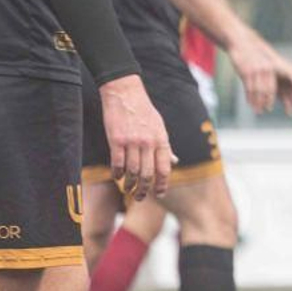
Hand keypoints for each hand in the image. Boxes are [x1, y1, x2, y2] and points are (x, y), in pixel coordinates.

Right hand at [98, 74, 173, 199]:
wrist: (125, 93)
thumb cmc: (143, 111)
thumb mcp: (159, 127)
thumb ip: (166, 146)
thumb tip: (175, 162)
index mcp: (161, 139)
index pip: (164, 168)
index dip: (162, 184)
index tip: (160, 195)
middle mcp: (148, 142)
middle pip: (147, 174)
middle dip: (144, 189)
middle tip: (140, 197)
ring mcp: (132, 142)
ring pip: (132, 172)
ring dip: (129, 185)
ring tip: (128, 190)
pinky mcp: (116, 140)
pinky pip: (117, 163)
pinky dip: (117, 174)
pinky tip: (116, 177)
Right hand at [227, 29, 279, 113]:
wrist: (240, 42)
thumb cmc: (251, 55)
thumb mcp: (260, 66)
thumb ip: (263, 78)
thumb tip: (263, 94)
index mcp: (270, 68)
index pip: (272, 87)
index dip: (270, 99)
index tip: (268, 108)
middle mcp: (264, 69)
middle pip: (265, 91)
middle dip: (263, 103)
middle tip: (261, 111)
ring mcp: (255, 70)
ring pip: (256, 91)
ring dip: (255, 102)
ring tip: (255, 109)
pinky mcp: (245, 71)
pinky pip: (247, 87)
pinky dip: (248, 97)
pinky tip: (248, 103)